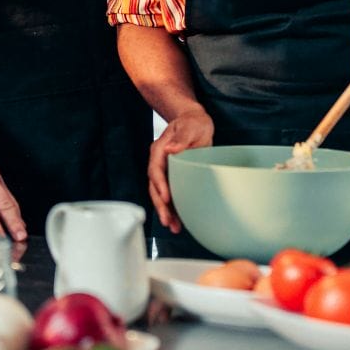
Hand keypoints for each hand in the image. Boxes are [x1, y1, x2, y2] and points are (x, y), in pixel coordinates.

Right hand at [148, 110, 213, 232]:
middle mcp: (159, 163)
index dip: (160, 185)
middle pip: (155, 188)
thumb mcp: (189, 126)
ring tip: (174, 227)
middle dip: (161, 206)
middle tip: (168, 221)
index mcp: (159, 151)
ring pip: (161, 195)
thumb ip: (181, 138)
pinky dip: (174, 209)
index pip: (155, 170)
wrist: (194, 122)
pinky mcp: (174, 178)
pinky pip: (171, 195)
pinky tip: (179, 222)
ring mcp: (165, 172)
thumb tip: (170, 150)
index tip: (166, 198)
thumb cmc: (192, 123)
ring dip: (166, 212)